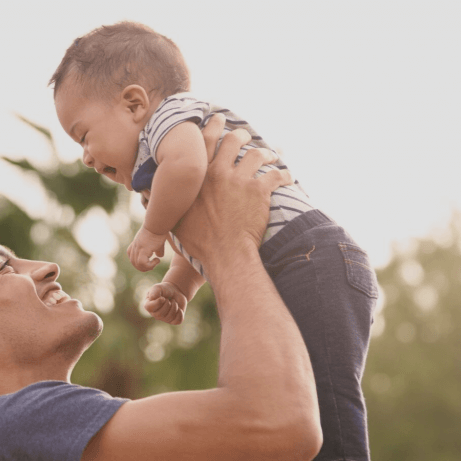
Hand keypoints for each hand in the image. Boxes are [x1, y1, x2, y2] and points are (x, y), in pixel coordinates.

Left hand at [127, 226, 166, 271]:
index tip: (148, 261)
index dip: (138, 262)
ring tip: (155, 262)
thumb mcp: (156, 241)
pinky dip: (150, 265)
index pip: (132, 257)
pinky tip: (157, 260)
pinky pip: (143, 263)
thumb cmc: (159, 230)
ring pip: (138, 265)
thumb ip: (157, 249)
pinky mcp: (143, 250)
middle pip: (134, 262)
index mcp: (136, 243)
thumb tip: (159, 256)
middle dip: (143, 267)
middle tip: (152, 265)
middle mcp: (135, 247)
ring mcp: (138, 248)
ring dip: (147, 267)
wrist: (157, 224)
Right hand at [144, 282, 186, 324]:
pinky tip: (179, 308)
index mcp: (149, 305)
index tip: (163, 298)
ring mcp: (164, 318)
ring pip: (169, 318)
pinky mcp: (173, 320)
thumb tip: (153, 298)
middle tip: (169, 299)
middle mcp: (155, 314)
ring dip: (174, 307)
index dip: (158, 303)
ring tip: (173, 301)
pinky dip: (180, 314)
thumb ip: (154, 291)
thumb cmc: (164, 289)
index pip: (150, 308)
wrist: (175, 291)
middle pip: (160, 315)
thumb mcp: (158, 287)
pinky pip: (177, 321)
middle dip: (167, 305)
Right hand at [173, 115, 293, 267]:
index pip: (205, 142)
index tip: (218, 119)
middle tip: (246, 135)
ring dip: (265, 153)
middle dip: (241, 135)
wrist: (224, 253)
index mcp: (199, 176)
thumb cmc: (198, 240)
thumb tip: (149, 192)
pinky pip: (276, 175)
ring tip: (272, 155)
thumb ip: (165, 201)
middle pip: (233, 141)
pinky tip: (288, 177)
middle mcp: (219, 172)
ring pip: (257, 154)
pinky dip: (284, 175)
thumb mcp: (173, 218)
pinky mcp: (259, 191)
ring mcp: (240, 180)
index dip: (212, 127)